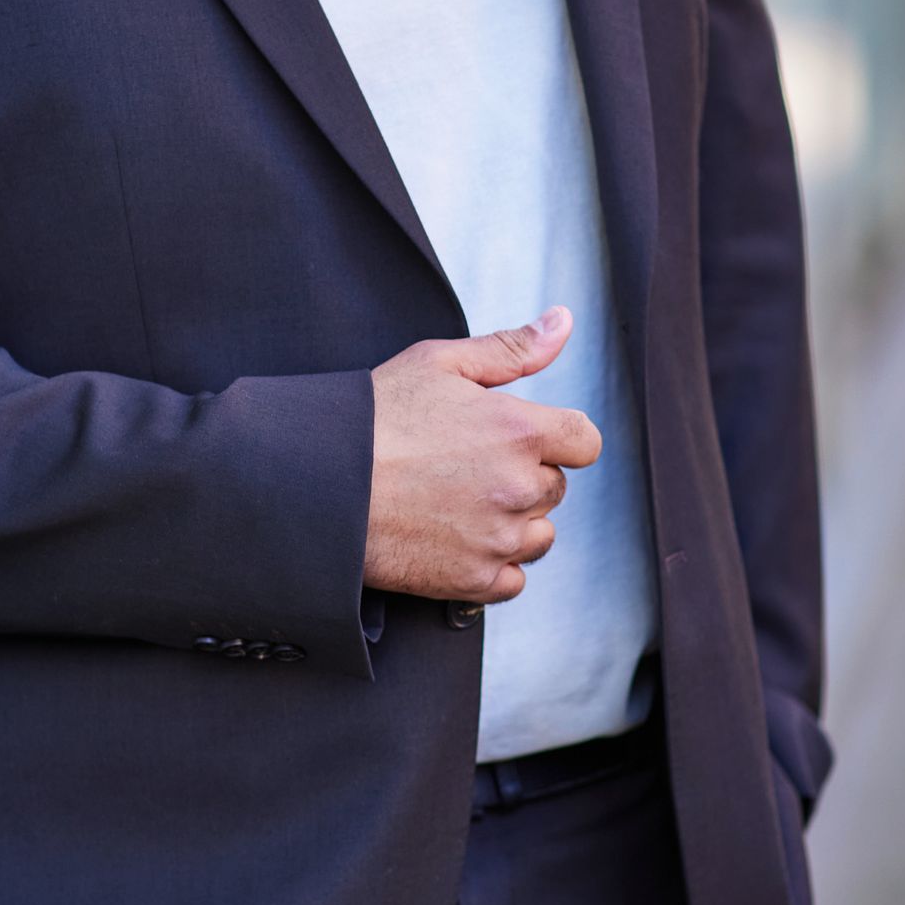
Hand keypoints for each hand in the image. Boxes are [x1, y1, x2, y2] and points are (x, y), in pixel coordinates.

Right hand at [363, 307, 600, 604]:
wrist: (319, 481)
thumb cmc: (375, 417)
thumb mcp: (441, 362)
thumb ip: (512, 347)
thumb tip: (563, 322)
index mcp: (519, 430)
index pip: (584, 440)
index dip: (558, 436)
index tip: (523, 437)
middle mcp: (518, 488)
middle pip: (556, 486)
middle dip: (524, 474)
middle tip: (467, 462)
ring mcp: (498, 539)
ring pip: (539, 535)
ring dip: (514, 521)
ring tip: (460, 501)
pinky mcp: (473, 581)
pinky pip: (513, 580)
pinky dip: (493, 564)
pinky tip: (456, 538)